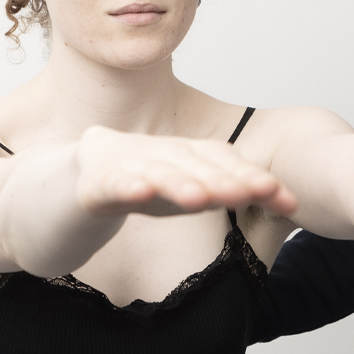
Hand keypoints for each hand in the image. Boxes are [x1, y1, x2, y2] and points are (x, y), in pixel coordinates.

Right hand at [74, 126, 298, 216]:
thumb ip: (225, 193)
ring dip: (181, 182)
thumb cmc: (134, 189)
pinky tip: (139, 191)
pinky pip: (109, 183)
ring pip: (156, 172)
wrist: (65, 186)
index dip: (252, 176)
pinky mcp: (89, 183)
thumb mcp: (183, 194)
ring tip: (203, 197)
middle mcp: (156, 153)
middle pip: (195, 163)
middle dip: (227, 178)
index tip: (285, 197)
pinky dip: (125, 185)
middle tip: (256, 191)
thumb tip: (288, 201)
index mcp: (181, 155)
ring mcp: (121, 165)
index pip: (221, 161)